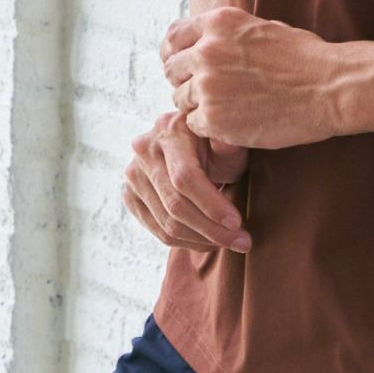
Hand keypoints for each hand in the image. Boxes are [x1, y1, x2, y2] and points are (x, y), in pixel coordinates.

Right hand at [122, 110, 251, 253]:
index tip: (237, 223)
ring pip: (166, 224)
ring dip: (202, 240)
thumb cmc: (215, 141)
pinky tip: (209, 240)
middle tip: (242, 242)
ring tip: (230, 241)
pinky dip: (186, 241)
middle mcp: (144, 150)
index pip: (185, 177)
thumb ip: (229, 144)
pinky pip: (158, 230)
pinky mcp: (130, 196)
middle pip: (175, 205)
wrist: (189, 142)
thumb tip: (234, 142)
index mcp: (170, 130)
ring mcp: (133, 175)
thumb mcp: (227, 139)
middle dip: (212, 229)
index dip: (212, 204)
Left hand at [160, 5, 343, 149]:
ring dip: (198, 106)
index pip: (174, 36)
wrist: (330, 87)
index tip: (184, 67)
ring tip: (228, 109)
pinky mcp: (213, 117)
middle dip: (186, 81)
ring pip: (180, 99)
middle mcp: (207, 50)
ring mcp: (207, 85)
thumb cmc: (306, 58)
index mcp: (219, 22)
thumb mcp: (263, 28)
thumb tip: (208, 40)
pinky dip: (209, 127)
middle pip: (172, 70)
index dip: (176, 54)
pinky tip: (233, 124)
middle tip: (210, 93)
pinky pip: (194, 124)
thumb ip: (229, 35)